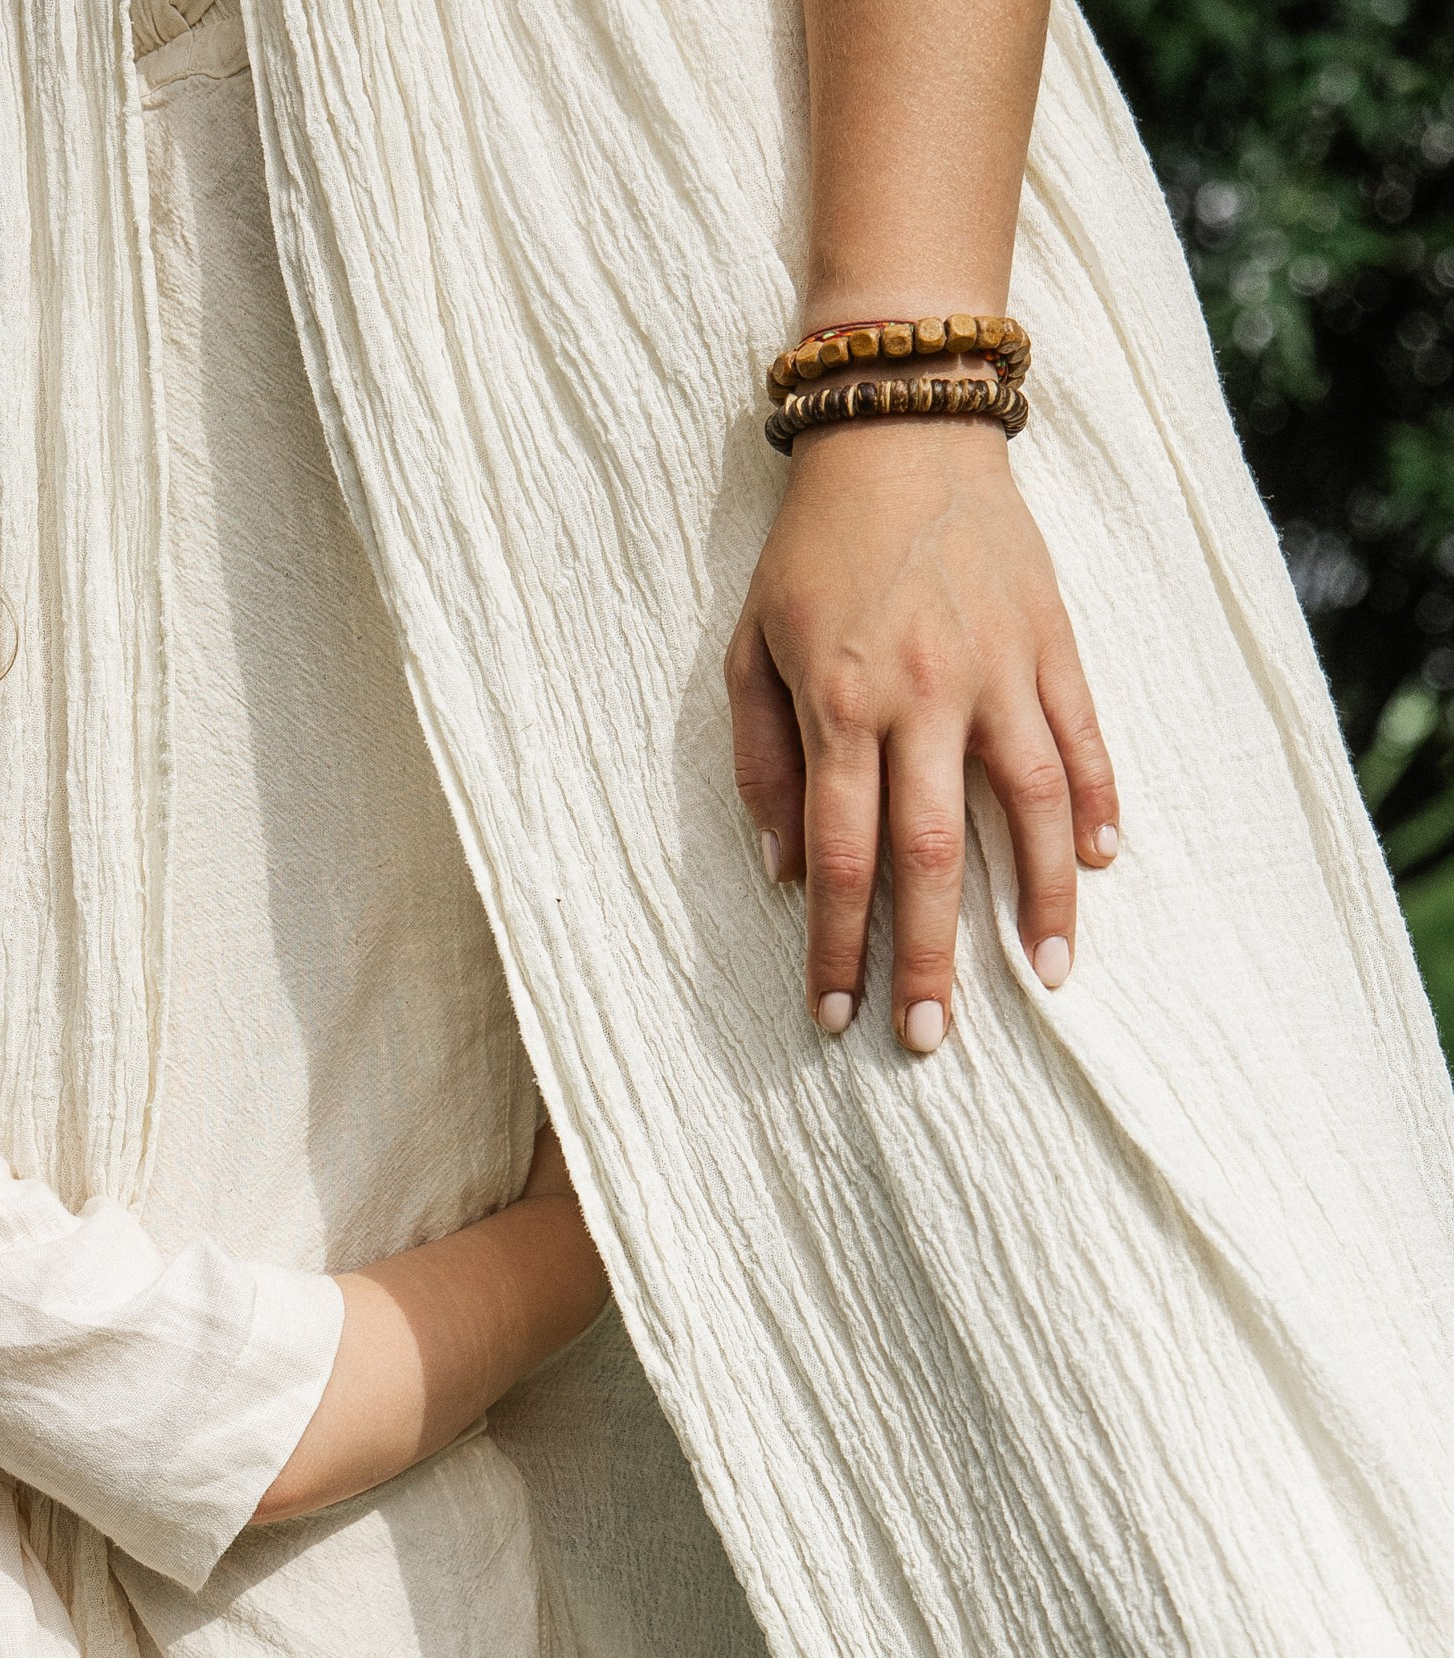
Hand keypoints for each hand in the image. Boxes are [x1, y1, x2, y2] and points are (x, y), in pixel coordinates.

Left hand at [725, 422, 1118, 1050]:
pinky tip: (1105, 862)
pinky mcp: (1050, 635)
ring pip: (1029, 803)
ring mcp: (997, 665)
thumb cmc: (810, 548)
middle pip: (930, 853)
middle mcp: (922, 694)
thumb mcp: (749, 650)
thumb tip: (787, 872)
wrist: (900, 423)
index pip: (841, 855)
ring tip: (1049, 976)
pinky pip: (1082, 733)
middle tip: (931, 1038)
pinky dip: (1097, 799)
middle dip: (929, 956)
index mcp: (839, 703)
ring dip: (1042, 898)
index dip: (839, 945)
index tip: (837, 1015)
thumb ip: (763, 764)